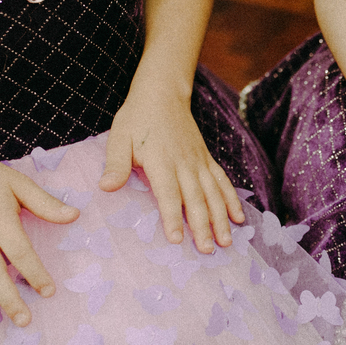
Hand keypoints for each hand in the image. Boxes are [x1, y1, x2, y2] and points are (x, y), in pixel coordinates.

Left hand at [100, 79, 244, 252]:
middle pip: (196, 199)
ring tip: (226, 242)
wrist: (162, 94)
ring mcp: (199, 162)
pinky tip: (239, 219)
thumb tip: (106, 187)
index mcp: (161, 160)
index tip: (177, 239)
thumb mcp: (119, 137)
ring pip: (213, 194)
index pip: (168, 193)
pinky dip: (232, 201)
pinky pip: (222, 182)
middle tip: (207, 250)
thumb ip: (116, 163)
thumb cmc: (137, 118)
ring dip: (221, 219)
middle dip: (202, 226)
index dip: (173, 217)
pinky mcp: (207, 159)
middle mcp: (184, 163)